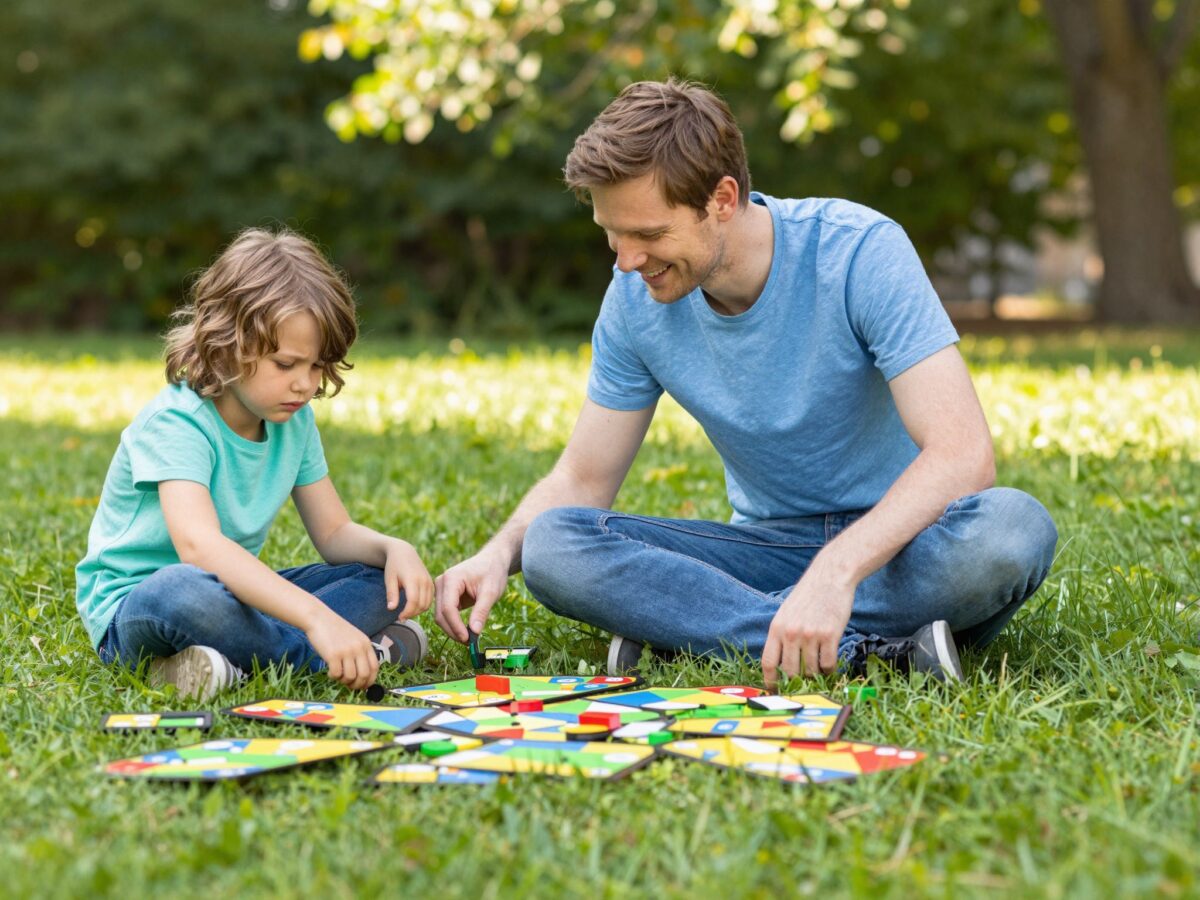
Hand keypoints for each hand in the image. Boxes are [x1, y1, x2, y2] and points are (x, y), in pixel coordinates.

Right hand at [306, 609, 378, 690]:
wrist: (319, 618)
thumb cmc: (334, 630)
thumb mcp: (354, 638)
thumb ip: (359, 653)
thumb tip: (362, 676)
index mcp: (365, 643)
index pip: (375, 667)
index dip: (370, 680)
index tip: (363, 686)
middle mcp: (358, 647)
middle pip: (364, 675)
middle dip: (357, 685)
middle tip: (349, 685)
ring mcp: (346, 651)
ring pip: (350, 677)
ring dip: (343, 681)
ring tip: (338, 675)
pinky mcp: (333, 655)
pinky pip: (336, 674)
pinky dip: (333, 677)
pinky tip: (329, 672)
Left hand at [383, 539, 433, 620]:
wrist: (404, 552)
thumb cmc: (394, 566)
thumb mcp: (389, 579)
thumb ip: (391, 594)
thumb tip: (391, 609)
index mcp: (412, 579)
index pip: (413, 601)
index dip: (407, 612)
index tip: (399, 618)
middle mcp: (424, 580)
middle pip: (421, 605)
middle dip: (412, 614)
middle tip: (401, 617)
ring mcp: (429, 581)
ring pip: (427, 604)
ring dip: (418, 611)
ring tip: (407, 612)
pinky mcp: (431, 582)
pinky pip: (430, 599)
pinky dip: (423, 605)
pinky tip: (413, 606)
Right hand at [433, 549, 511, 641]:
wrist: (492, 561)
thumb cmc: (492, 572)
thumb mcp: (491, 591)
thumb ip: (482, 611)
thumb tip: (475, 632)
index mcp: (451, 579)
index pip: (448, 608)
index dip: (456, 626)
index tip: (468, 639)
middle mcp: (441, 583)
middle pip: (441, 614)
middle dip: (454, 631)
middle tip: (470, 643)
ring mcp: (441, 590)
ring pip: (441, 617)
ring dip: (453, 630)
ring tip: (470, 638)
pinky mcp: (444, 596)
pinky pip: (445, 614)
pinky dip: (454, 625)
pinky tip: (466, 631)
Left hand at [761, 563, 855, 689]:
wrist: (830, 577)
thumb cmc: (808, 595)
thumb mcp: (786, 613)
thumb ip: (782, 635)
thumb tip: (780, 665)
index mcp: (776, 628)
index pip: (769, 662)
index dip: (771, 681)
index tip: (776, 690)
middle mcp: (791, 633)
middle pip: (790, 671)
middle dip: (796, 682)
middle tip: (803, 684)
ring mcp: (810, 635)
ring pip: (811, 670)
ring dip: (815, 675)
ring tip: (819, 670)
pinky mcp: (830, 635)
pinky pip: (828, 664)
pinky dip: (830, 669)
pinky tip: (830, 663)